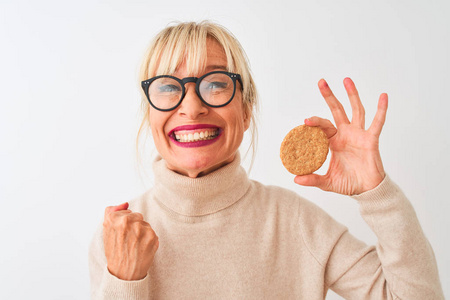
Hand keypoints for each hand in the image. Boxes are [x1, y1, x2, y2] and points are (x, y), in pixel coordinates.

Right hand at [103, 202, 158, 279]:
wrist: (123, 274)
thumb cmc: (115, 253)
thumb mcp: (106, 231)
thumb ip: (111, 213)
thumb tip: (125, 203)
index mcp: (114, 219)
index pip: (126, 211)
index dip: (124, 224)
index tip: (121, 234)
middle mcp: (127, 222)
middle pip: (137, 216)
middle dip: (134, 226)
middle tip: (128, 241)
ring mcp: (140, 228)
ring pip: (145, 224)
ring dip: (142, 233)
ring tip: (134, 246)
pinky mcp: (152, 236)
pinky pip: (152, 232)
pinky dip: (149, 240)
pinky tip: (141, 249)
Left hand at [294, 78, 387, 194]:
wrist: (366, 191)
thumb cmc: (348, 183)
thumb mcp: (327, 182)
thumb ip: (312, 179)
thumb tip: (295, 179)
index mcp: (333, 142)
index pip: (322, 126)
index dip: (314, 122)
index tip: (305, 120)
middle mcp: (346, 134)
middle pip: (337, 110)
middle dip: (329, 96)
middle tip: (321, 82)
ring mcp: (359, 135)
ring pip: (356, 110)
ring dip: (352, 95)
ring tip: (346, 80)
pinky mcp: (371, 139)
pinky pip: (378, 122)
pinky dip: (381, 110)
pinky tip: (384, 96)